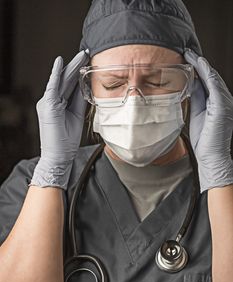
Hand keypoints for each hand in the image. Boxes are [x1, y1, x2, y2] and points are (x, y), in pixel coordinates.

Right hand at [30, 50, 88, 188]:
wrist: (59, 157)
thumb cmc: (67, 141)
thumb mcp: (78, 117)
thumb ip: (81, 102)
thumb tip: (87, 87)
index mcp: (59, 104)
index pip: (70, 85)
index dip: (79, 73)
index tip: (89, 62)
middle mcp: (52, 101)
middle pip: (66, 80)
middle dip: (77, 66)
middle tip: (87, 52)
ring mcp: (48, 103)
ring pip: (61, 81)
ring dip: (71, 67)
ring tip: (81, 55)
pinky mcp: (47, 107)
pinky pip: (53, 87)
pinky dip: (56, 75)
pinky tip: (60, 63)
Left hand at [184, 49, 232, 192]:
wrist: (211, 156)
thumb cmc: (204, 139)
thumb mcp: (196, 114)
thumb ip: (194, 99)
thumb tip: (187, 85)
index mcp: (215, 102)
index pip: (206, 81)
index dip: (196, 69)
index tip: (184, 59)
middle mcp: (222, 99)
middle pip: (210, 76)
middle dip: (198, 63)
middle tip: (186, 51)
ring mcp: (224, 102)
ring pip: (213, 78)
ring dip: (202, 65)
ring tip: (190, 54)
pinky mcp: (223, 106)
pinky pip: (215, 86)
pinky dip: (208, 74)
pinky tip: (200, 65)